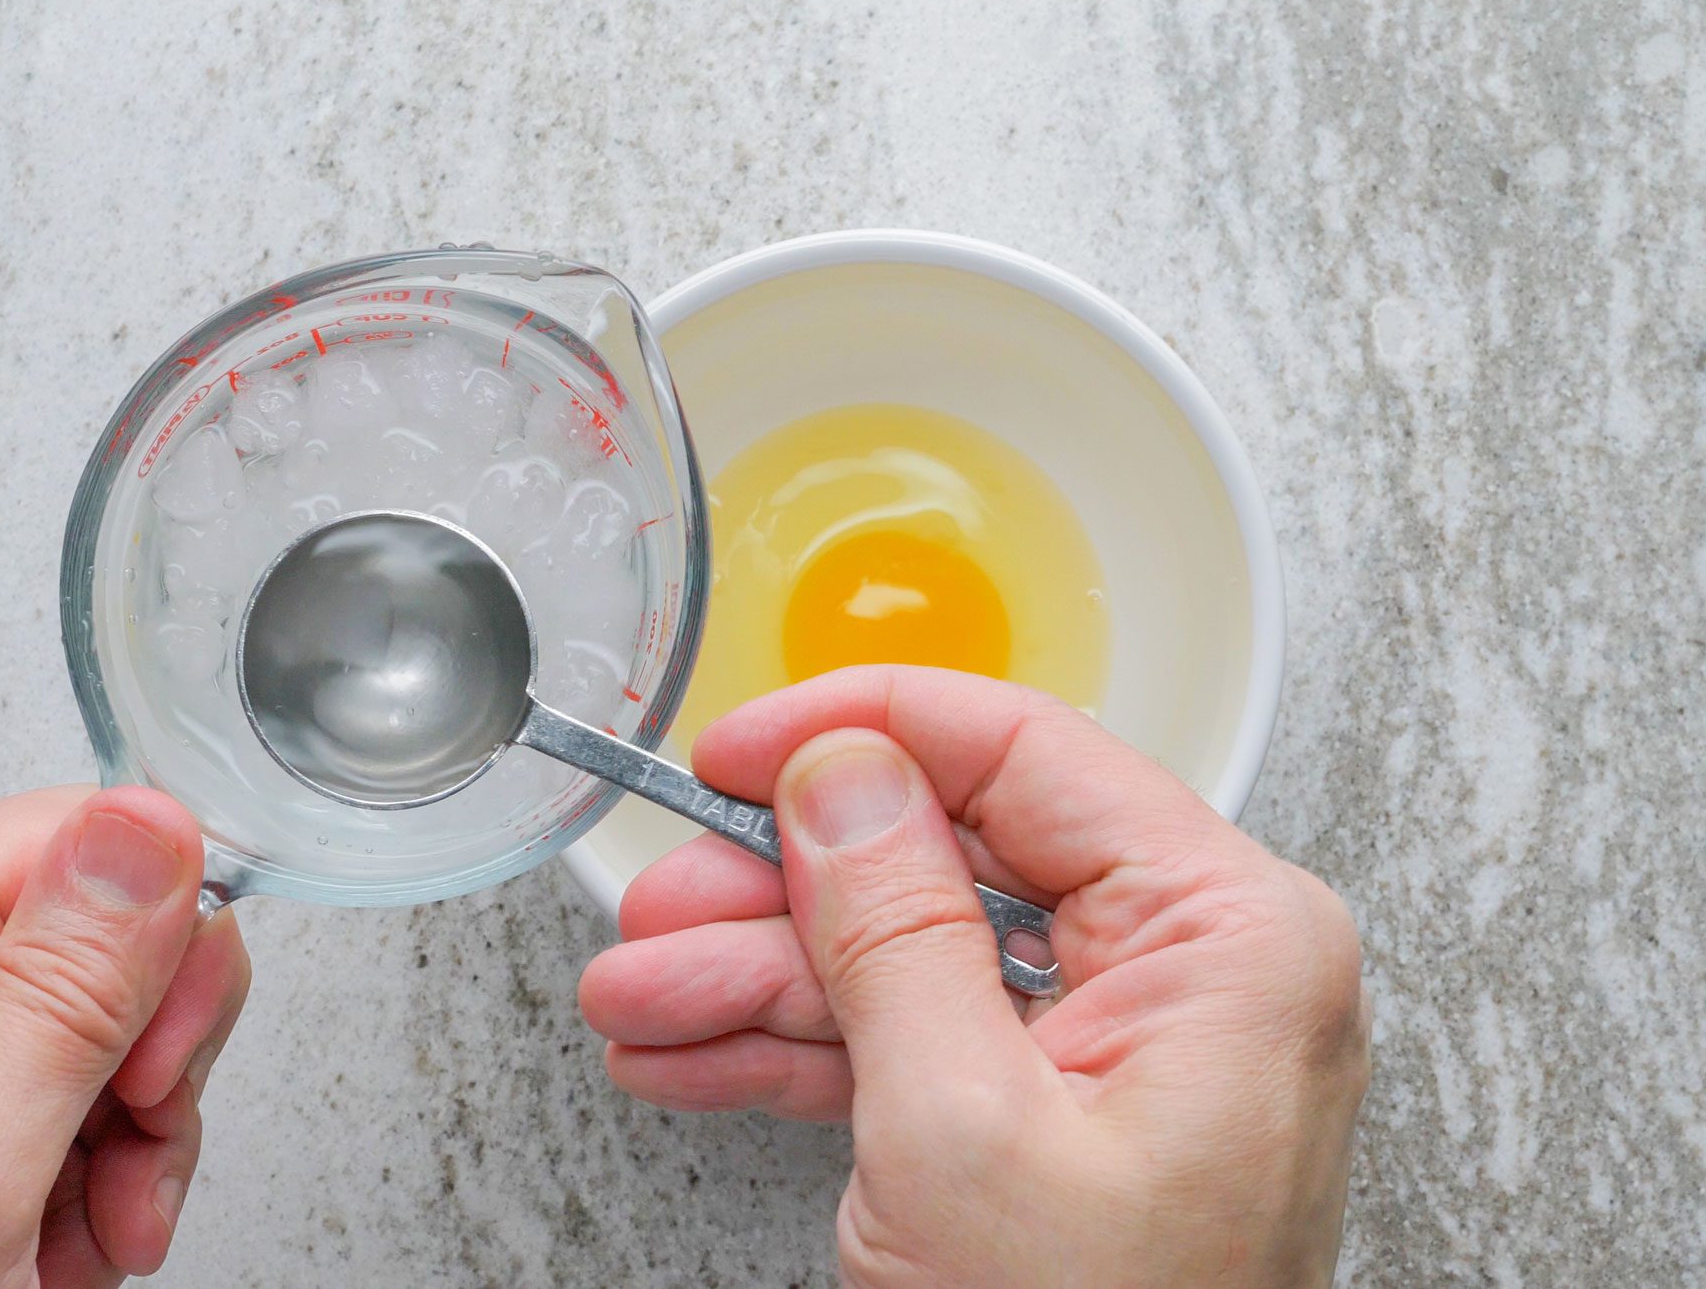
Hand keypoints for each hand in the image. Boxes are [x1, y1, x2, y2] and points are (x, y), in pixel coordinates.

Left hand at [0, 786, 250, 1287]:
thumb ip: (66, 990)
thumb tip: (152, 824)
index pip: (80, 844)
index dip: (159, 948)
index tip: (158, 1068)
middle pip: (106, 942)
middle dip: (150, 1067)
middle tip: (124, 1164)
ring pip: (109, 1033)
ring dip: (133, 1146)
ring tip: (83, 1238)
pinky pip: (77, 1102)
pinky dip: (100, 1183)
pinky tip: (62, 1248)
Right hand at [580, 667, 1367, 1285]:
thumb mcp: (962, 1128)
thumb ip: (893, 927)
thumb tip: (840, 776)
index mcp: (1222, 936)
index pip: (1027, 755)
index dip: (862, 733)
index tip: (738, 748)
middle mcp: (1185, 973)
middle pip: (948, 861)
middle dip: (778, 894)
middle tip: (661, 902)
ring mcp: (1119, 1051)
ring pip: (909, 959)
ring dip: (758, 982)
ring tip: (640, 999)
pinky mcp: (1059, 1118)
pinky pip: (915, 1046)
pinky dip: (799, 1054)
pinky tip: (694, 1055)